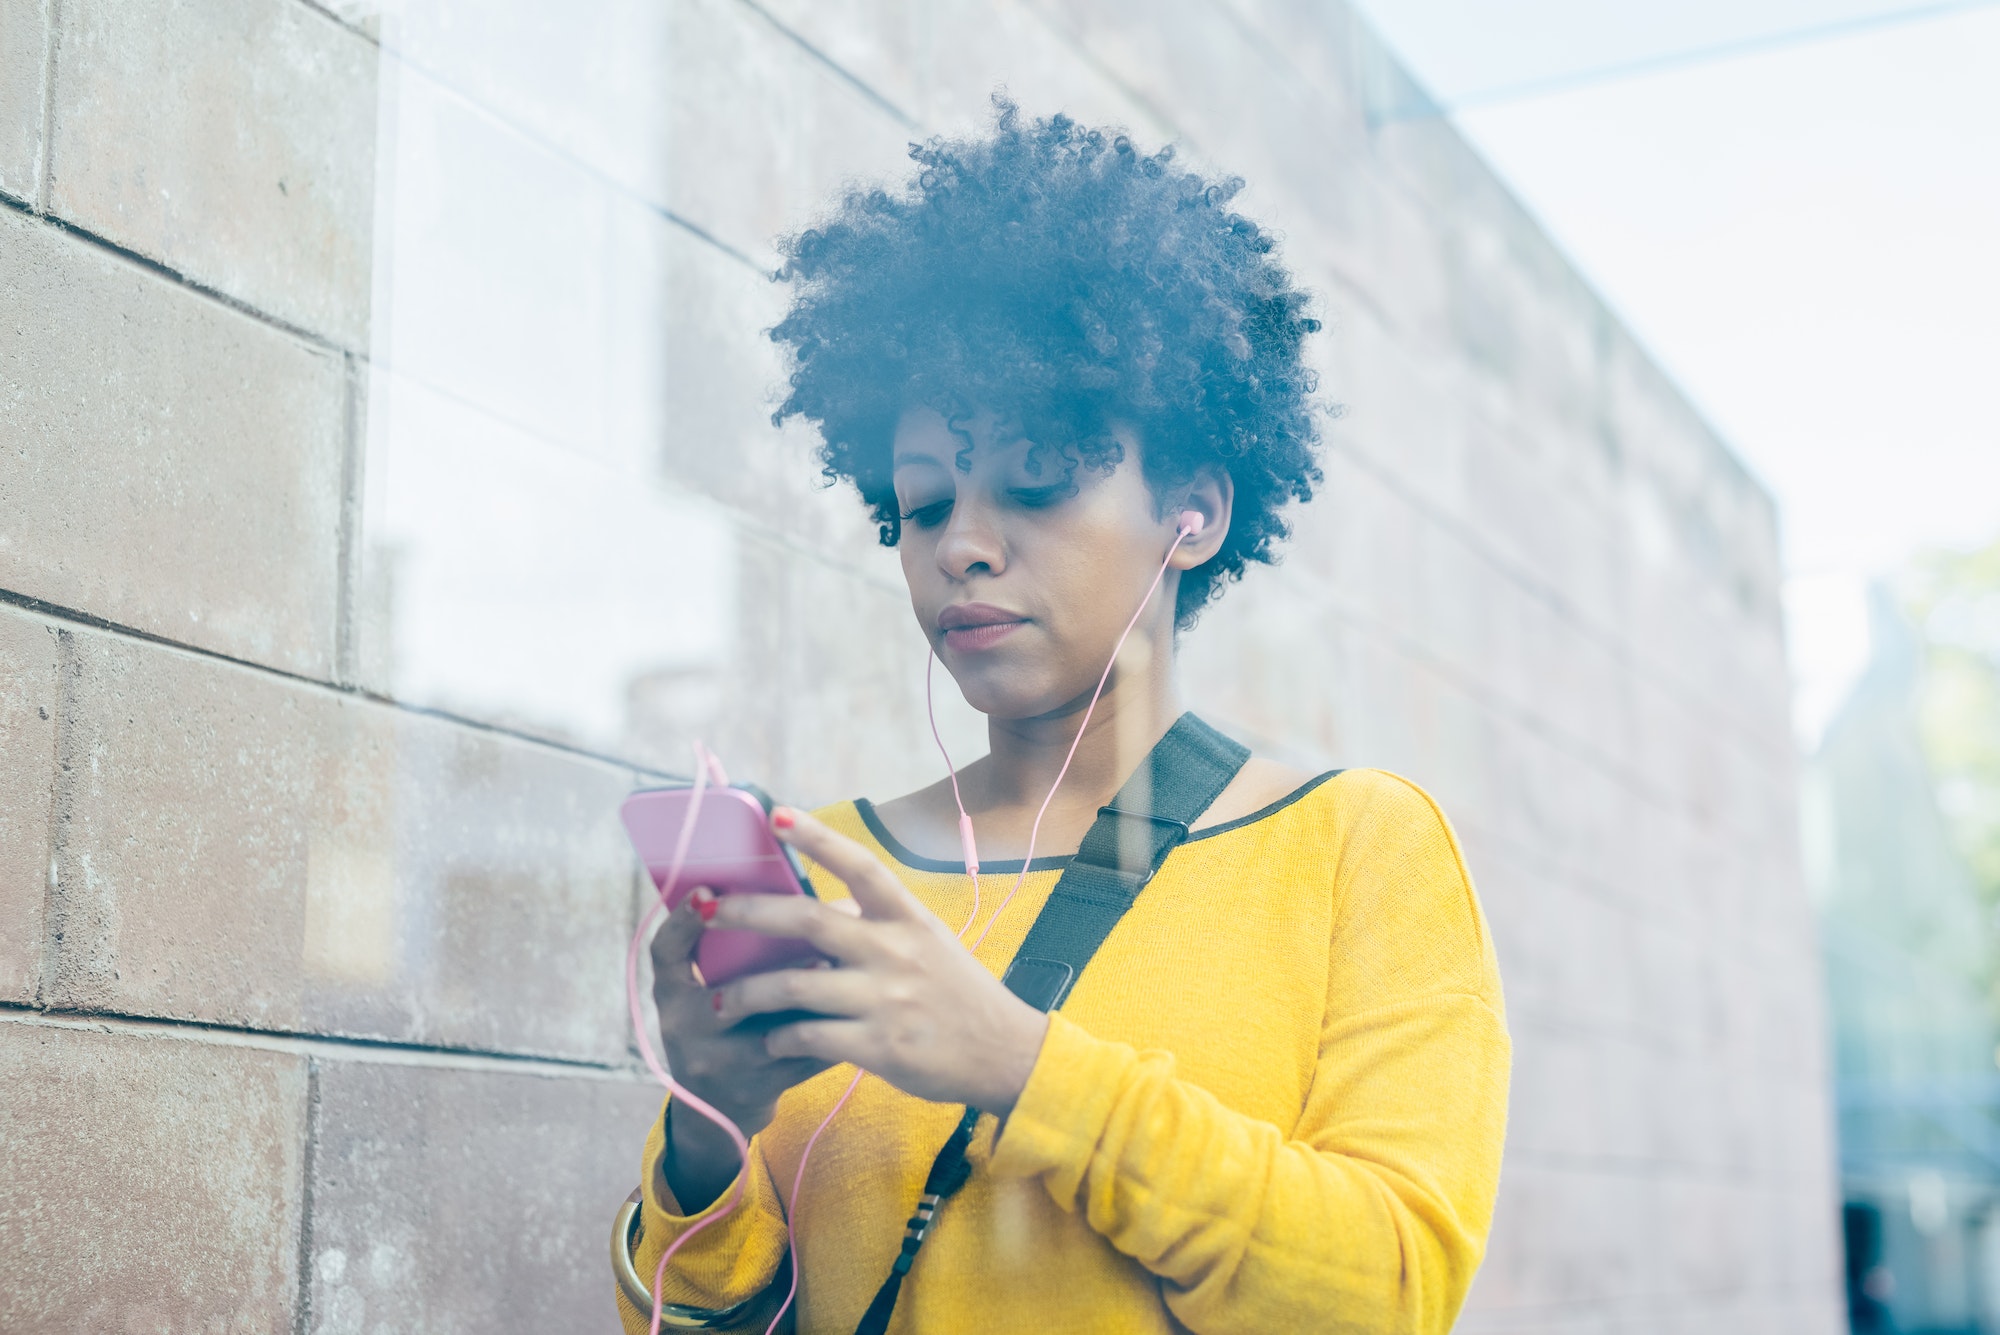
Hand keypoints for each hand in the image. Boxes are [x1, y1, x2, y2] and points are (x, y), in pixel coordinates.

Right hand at [650, 884, 830, 1209]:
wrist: (716, 1111)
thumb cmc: (720, 1025)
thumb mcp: (705, 986)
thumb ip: (728, 945)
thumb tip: (794, 888)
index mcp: (672, 994)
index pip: (665, 952)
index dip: (682, 922)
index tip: (708, 891)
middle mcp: (688, 1029)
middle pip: (729, 994)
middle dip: (777, 966)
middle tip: (818, 935)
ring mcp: (723, 1063)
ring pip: (775, 1028)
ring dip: (814, 999)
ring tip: (847, 972)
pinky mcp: (761, 1087)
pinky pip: (805, 1054)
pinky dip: (834, 1029)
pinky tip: (862, 1009)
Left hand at [707, 807, 1050, 1114]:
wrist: (1005, 1054)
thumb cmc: (959, 994)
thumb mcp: (928, 944)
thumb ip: (878, 925)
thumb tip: (821, 906)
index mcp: (909, 918)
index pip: (861, 866)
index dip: (818, 838)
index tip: (777, 815)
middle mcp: (896, 951)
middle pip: (809, 921)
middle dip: (748, 913)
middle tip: (704, 911)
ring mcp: (886, 999)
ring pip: (795, 986)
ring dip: (747, 993)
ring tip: (717, 1000)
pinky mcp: (879, 1046)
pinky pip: (810, 1037)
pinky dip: (779, 1038)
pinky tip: (768, 1041)